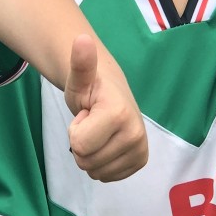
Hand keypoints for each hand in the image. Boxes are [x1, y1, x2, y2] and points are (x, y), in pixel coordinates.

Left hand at [63, 35, 147, 181]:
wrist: (112, 95)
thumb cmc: (92, 87)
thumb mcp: (80, 76)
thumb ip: (80, 62)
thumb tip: (81, 39)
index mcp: (119, 115)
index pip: (79, 146)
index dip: (75, 131)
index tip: (86, 115)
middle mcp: (135, 135)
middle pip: (86, 162)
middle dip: (82, 144)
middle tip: (92, 124)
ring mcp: (140, 150)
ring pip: (96, 172)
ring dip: (91, 154)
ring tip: (99, 132)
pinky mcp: (141, 161)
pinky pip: (108, 177)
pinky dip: (102, 163)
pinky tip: (107, 143)